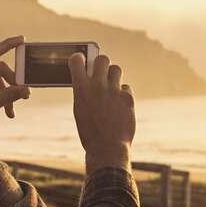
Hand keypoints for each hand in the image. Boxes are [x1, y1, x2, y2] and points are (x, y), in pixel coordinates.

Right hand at [68, 52, 134, 170]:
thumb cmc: (90, 132)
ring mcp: (114, 90)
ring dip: (113, 76)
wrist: (107, 148)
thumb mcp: (80, 110)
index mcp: (81, 88)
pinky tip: (119, 104)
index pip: (77, 60)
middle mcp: (97, 85)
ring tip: (111, 87)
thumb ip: (84, 91)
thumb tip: (88, 78)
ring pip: (116, 69)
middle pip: (102, 59)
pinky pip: (125, 87)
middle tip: (100, 72)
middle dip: (101, 64)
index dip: (79, 58)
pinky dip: (122, 93)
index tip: (81, 60)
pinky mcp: (128, 97)